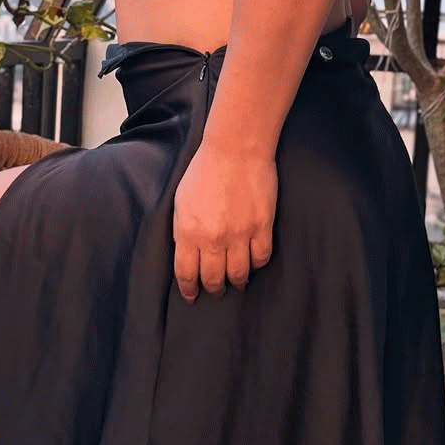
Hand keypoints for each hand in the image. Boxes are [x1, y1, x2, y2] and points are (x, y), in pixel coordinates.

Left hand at [172, 140, 276, 301]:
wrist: (236, 149)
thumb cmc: (205, 170)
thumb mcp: (181, 201)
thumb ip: (182, 231)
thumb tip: (187, 255)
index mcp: (189, 232)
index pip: (187, 274)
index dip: (189, 289)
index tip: (191, 296)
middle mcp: (214, 238)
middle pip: (214, 279)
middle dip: (213, 288)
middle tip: (215, 289)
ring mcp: (240, 234)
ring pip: (239, 274)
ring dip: (236, 281)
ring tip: (236, 282)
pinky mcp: (262, 226)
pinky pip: (261, 257)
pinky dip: (256, 264)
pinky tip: (252, 262)